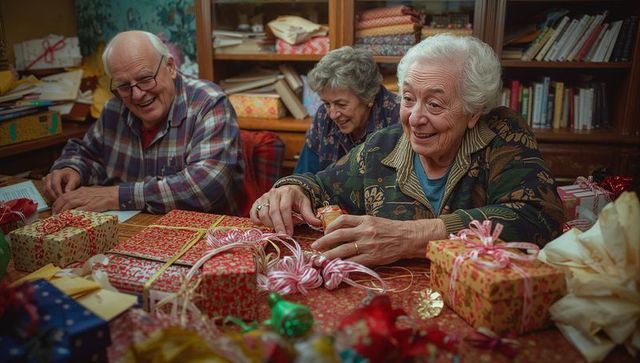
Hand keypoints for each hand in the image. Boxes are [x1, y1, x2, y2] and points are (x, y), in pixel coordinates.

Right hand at [43, 168, 80, 200]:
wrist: (69, 175)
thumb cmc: (72, 176)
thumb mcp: (74, 179)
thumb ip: (71, 185)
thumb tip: (67, 192)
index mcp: (56, 173)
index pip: (54, 184)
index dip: (58, 192)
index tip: (63, 198)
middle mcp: (49, 176)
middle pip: (48, 188)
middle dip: (54, 196)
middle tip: (61, 202)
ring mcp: (46, 181)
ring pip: (45, 192)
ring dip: (52, 198)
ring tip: (60, 202)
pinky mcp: (45, 186)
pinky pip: (45, 193)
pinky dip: (51, 198)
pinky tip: (57, 201)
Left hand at [51, 186, 118, 213]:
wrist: (115, 195)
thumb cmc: (105, 195)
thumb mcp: (90, 193)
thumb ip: (82, 197)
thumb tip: (74, 204)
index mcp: (80, 190)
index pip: (64, 195)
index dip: (57, 202)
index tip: (55, 209)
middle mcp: (81, 194)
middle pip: (64, 199)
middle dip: (57, 207)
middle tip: (54, 215)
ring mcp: (86, 200)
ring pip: (69, 204)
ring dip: (62, 211)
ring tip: (59, 218)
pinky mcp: (91, 206)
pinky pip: (79, 210)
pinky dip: (72, 214)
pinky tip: (69, 218)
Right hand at [249, 185, 320, 234]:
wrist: (287, 189)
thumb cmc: (297, 199)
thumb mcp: (305, 204)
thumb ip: (309, 214)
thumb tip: (318, 224)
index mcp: (286, 192)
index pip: (285, 208)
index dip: (287, 222)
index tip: (289, 233)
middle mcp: (273, 193)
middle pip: (273, 212)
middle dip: (278, 226)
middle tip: (282, 236)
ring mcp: (264, 197)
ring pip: (263, 213)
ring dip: (269, 225)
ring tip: (276, 231)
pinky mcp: (257, 202)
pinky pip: (254, 213)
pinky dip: (257, 221)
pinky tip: (263, 226)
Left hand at [310, 215, 446, 265]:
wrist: (408, 238)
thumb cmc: (390, 229)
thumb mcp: (374, 221)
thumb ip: (359, 224)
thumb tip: (341, 230)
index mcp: (364, 220)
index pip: (342, 220)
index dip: (330, 226)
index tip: (324, 232)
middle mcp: (364, 231)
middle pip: (338, 235)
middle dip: (323, 241)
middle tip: (314, 247)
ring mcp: (368, 245)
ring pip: (343, 250)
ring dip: (329, 255)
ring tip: (321, 259)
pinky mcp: (372, 257)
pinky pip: (354, 262)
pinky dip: (344, 265)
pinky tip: (337, 267)